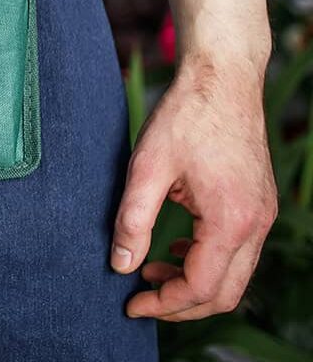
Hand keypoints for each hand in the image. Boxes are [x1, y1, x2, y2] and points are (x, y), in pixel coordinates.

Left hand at [110, 54, 276, 319]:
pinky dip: (207, 260)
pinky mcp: (257, 203)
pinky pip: (238, 251)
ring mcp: (261, 214)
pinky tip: (174, 246)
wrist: (223, 78)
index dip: (164, 304)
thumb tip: (120, 265)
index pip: (200, 287)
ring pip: (234, 275)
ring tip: (150, 270)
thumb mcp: (147, 167)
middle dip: (181, 305)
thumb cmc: (185, 116)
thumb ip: (132, 220)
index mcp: (230, 221)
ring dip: (193, 282)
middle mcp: (255, 224)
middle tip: (140, 298)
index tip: (130, 305)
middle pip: (224, 293)